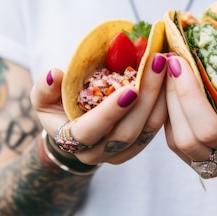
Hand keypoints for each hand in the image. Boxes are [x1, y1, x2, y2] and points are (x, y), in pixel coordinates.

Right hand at [30, 53, 168, 164]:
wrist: (75, 129)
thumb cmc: (58, 107)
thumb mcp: (43, 96)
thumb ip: (44, 88)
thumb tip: (54, 74)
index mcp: (73, 141)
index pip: (90, 131)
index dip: (109, 112)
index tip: (130, 90)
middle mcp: (98, 152)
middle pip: (127, 130)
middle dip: (146, 95)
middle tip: (157, 62)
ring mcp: (122, 152)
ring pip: (147, 129)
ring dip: (161, 96)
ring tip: (168, 65)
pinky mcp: (140, 144)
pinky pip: (157, 126)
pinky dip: (167, 102)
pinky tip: (172, 78)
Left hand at [164, 55, 216, 176]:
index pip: (211, 131)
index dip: (191, 97)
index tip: (182, 63)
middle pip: (187, 137)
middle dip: (174, 96)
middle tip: (171, 61)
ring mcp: (205, 165)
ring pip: (174, 139)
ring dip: (167, 102)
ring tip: (167, 70)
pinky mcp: (189, 158)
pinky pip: (170, 138)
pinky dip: (166, 110)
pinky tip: (168, 85)